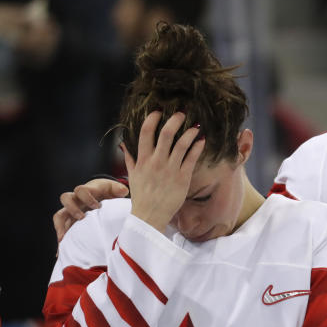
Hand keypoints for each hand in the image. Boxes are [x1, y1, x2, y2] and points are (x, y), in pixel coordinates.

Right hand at [54, 178, 129, 241]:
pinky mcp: (70, 222)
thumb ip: (118, 189)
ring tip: (64, 239)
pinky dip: (62, 240)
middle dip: (72, 208)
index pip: (81, 190)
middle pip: (65, 199)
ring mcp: (71, 211)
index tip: (97, 206)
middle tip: (82, 218)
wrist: (100, 195)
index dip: (87, 198)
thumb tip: (123, 191)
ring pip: (59, 216)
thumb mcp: (113, 189)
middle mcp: (76, 200)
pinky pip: (62, 230)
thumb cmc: (106, 192)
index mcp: (86, 191)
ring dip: (60, 226)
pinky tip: (62, 251)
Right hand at [125, 111, 203, 233]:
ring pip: (182, 144)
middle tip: (182, 113)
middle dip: (175, 120)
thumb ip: (130, 158)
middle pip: (166, 134)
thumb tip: (124, 144)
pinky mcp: (182, 178)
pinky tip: (202, 140)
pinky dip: (197, 147)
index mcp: (142, 159)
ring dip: (190, 132)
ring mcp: (170, 170)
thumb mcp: (133, 175)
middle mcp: (156, 162)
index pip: (146, 132)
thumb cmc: (142, 196)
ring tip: (196, 125)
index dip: (153, 118)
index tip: (159, 111)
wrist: (150, 216)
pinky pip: (191, 158)